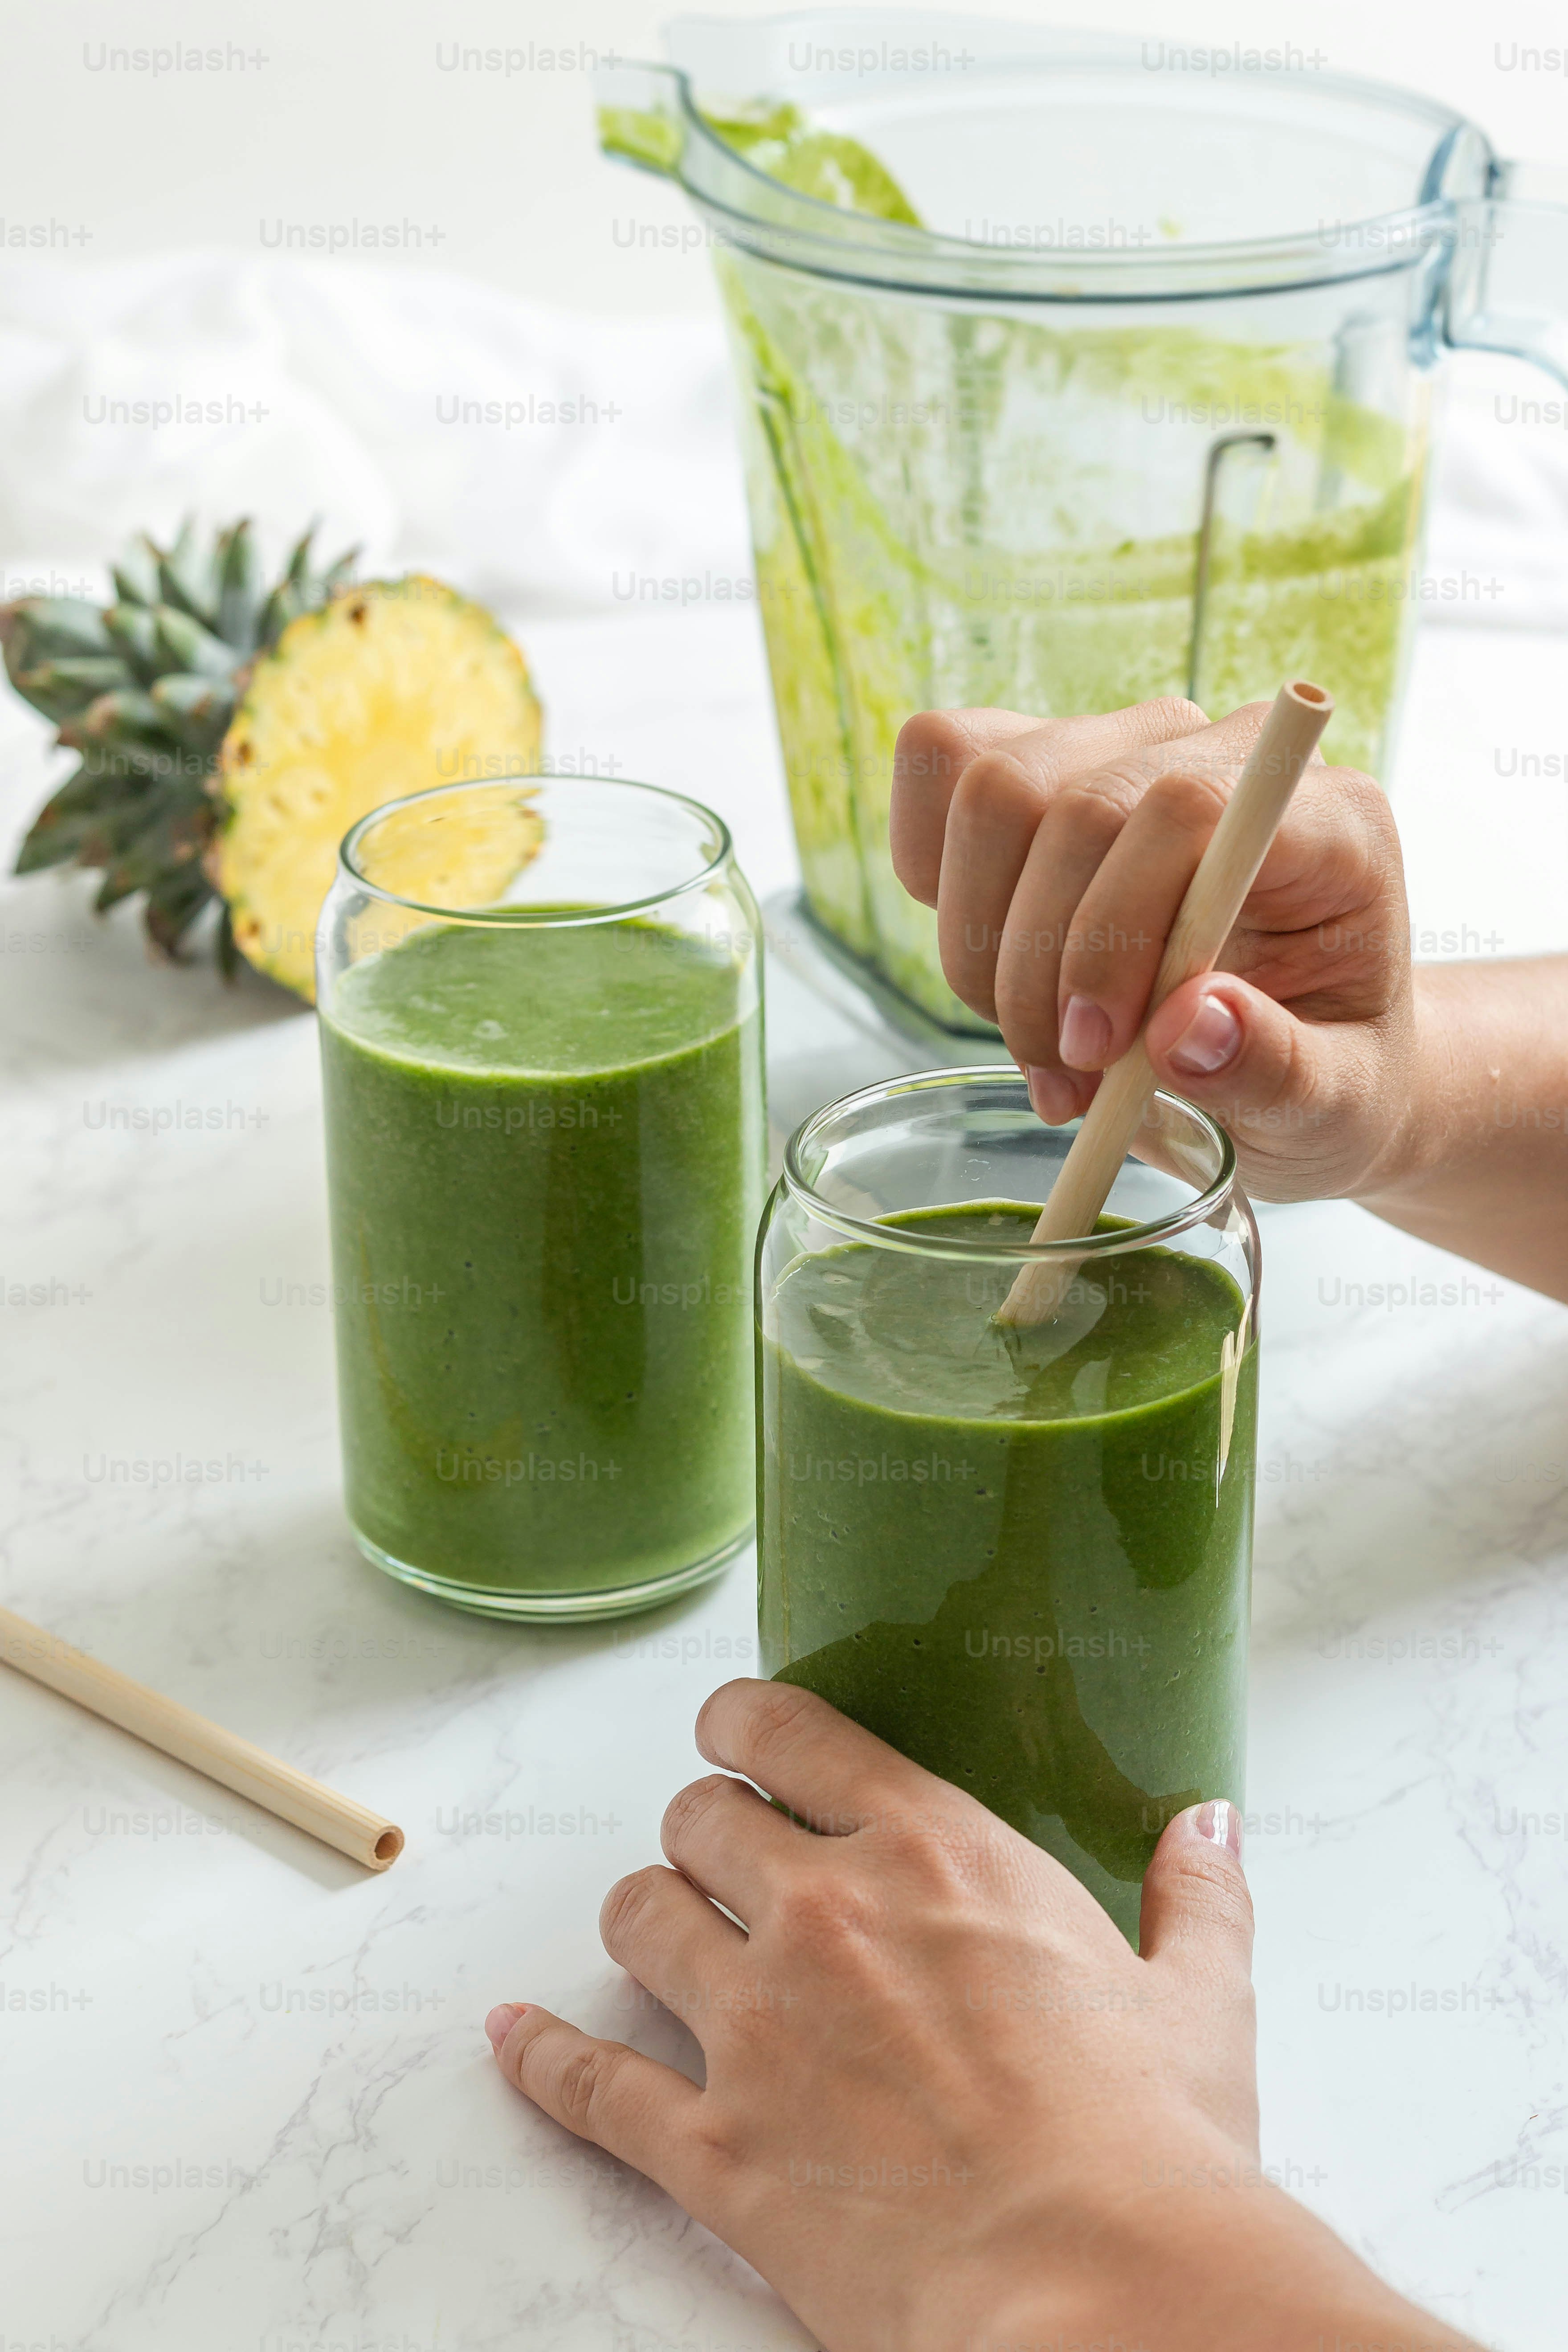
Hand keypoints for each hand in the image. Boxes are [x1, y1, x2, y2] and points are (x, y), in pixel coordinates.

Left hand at [486, 1682, 1466, 2351]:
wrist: (1093, 2292)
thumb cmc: (1151, 2151)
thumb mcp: (1199, 2004)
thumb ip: (1198, 1899)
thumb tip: (1207, 1826)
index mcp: (932, 1853)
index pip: (786, 1732)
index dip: (740, 1723)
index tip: (733, 1734)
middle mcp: (823, 1913)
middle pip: (699, 1819)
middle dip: (704, 1829)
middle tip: (721, 1854)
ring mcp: (755, 2028)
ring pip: (637, 1918)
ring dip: (645, 1918)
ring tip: (662, 1932)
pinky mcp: (715, 2148)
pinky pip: (588, 2087)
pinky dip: (539, 2057)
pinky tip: (512, 2037)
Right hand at [890, 698, 1419, 1202]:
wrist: (1305, 1052)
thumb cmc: (1327, 1074)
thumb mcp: (1334, 1107)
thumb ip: (1276, 1068)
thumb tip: (1188, 1025)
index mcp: (1325, 819)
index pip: (1184, 807)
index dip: (1111, 927)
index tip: (1093, 1049)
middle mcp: (1220, 753)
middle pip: (1069, 797)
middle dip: (1034, 958)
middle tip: (1063, 1075)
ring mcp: (1124, 744)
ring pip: (988, 784)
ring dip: (979, 938)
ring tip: (1036, 1043)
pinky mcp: (1044, 761)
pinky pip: (942, 765)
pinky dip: (938, 877)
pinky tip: (995, 958)